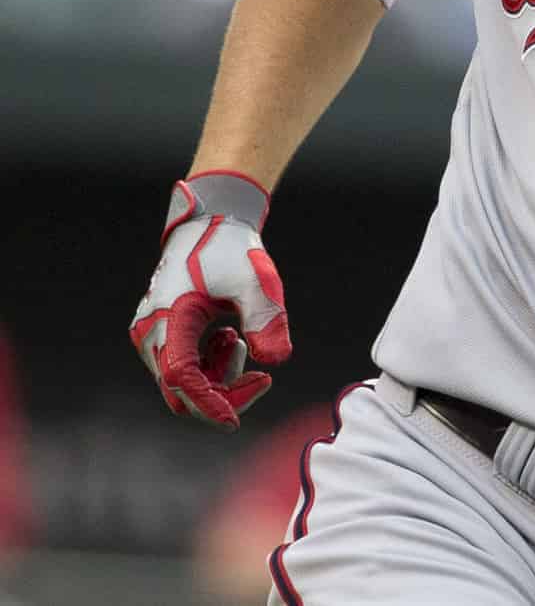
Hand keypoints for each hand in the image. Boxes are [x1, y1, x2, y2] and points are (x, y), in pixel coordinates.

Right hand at [129, 172, 291, 428]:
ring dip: (217, 375)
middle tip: (263, 379)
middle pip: (180, 389)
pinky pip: (182, 367)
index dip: (209, 403)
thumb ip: (266, 318)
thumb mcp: (256, 281)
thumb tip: (276, 360)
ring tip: (239, 339)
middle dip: (222, 394)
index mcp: (169, 319)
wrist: (211, 222)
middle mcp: (150, 332)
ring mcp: (151, 334)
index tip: (235, 420)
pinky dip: (209, 364)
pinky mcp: (160, 333)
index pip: (182, 378)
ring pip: (182, 382)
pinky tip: (228, 337)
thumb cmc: (231, 248)